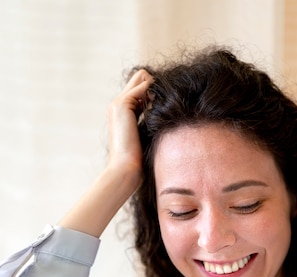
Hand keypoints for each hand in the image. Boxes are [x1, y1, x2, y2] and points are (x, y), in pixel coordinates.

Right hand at [58, 70, 152, 236]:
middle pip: (141, 77)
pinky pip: (144, 86)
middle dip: (157, 87)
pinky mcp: (122, 104)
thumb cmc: (139, 162)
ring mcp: (118, 103)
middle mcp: (118, 105)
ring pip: (143, 77)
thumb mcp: (147, 140)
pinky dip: (155, 94)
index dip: (155, 94)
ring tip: (164, 109)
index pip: (141, 89)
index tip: (166, 110)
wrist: (125, 170)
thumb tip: (168, 118)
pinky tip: (161, 111)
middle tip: (167, 107)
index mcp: (122, 114)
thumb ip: (152, 126)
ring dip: (157, 89)